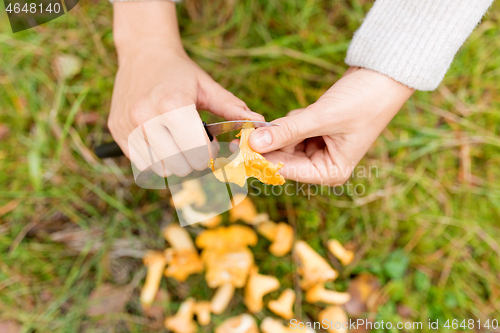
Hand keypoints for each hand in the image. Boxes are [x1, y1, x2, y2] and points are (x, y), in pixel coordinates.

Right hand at [108, 1, 262, 176]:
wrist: (142, 53)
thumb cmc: (179, 72)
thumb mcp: (207, 86)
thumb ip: (232, 108)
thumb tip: (259, 122)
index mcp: (172, 104)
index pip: (197, 152)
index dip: (209, 154)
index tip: (211, 146)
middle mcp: (146, 117)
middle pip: (179, 166)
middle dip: (193, 162)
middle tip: (196, 149)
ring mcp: (128, 126)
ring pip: (159, 170)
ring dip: (173, 164)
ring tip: (178, 147)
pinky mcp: (117, 132)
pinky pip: (140, 164)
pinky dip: (155, 162)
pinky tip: (162, 146)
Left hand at [248, 67, 413, 185]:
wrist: (383, 77)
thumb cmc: (363, 101)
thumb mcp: (322, 118)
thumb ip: (287, 131)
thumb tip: (254, 142)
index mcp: (331, 172)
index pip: (288, 170)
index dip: (263, 160)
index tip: (239, 149)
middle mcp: (324, 165)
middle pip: (284, 158)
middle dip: (269, 143)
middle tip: (246, 132)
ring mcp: (319, 149)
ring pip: (285, 143)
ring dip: (283, 129)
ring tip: (299, 115)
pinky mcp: (316, 133)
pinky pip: (292, 130)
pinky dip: (291, 121)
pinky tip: (307, 111)